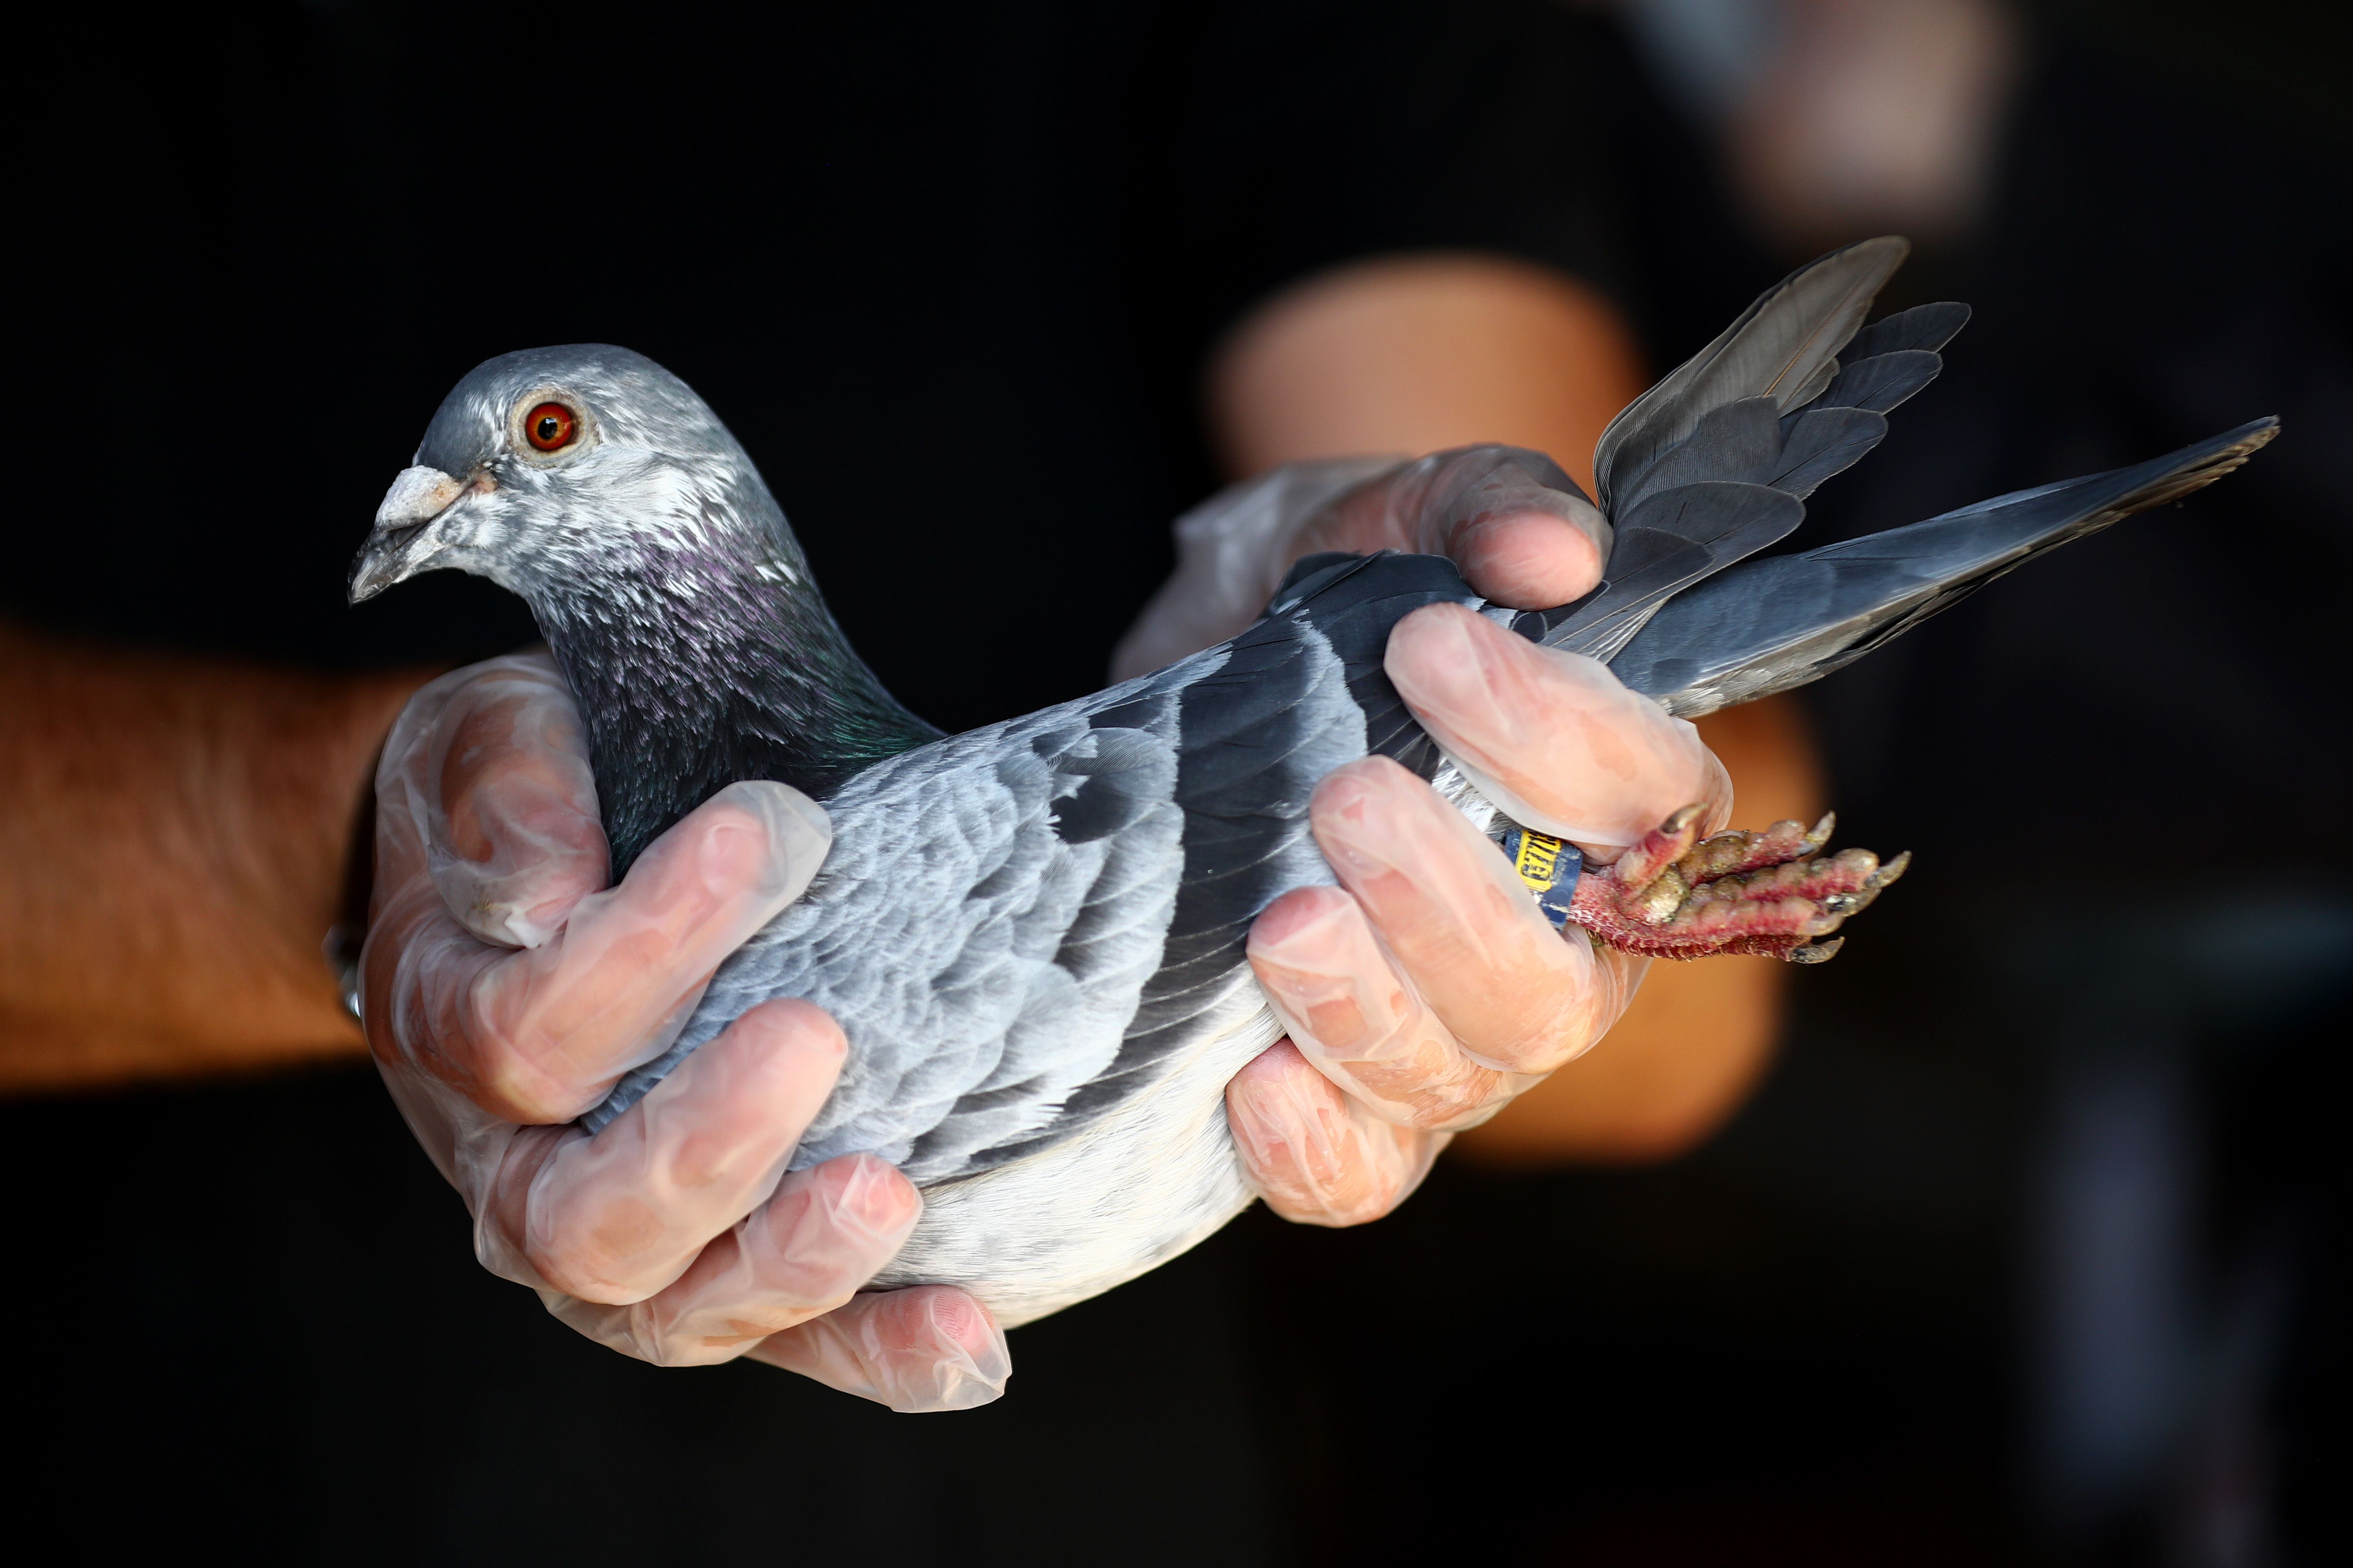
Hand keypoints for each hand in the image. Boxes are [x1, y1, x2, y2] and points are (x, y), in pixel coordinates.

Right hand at [362, 653, 1007, 1410]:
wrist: (519, 863)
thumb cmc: (526, 789)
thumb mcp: (495, 740)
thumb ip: (507, 791)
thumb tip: (543, 887)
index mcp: (447, 1022)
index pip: (522, 1033)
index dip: (639, 949)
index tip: (758, 833)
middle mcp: (511, 1162)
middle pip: (581, 1217)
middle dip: (702, 1139)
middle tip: (813, 1035)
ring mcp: (610, 1236)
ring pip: (669, 1308)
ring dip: (787, 1266)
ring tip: (887, 1197)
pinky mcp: (710, 1269)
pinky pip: (784, 1342)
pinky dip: (873, 1354)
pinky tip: (971, 1339)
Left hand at [1118, 451, 1729, 1224]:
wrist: (1203, 661)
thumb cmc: (1336, 600)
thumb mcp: (1391, 517)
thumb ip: (1480, 511)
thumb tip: (1553, 555)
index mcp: (1612, 808)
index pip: (1650, 808)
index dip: (1558, 742)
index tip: (1430, 644)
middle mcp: (1556, 946)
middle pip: (1558, 992)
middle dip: (1452, 904)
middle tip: (1347, 797)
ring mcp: (1451, 1038)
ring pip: (1455, 1081)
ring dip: (1368, 1011)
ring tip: (1280, 923)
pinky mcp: (1342, 1099)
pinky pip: (1357, 1177)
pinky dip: (1311, 1147)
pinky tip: (1254, 1077)